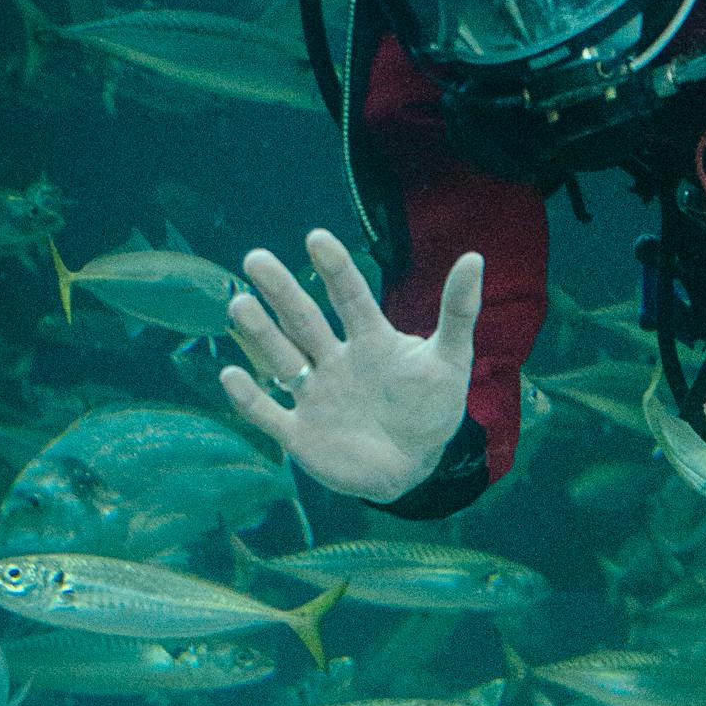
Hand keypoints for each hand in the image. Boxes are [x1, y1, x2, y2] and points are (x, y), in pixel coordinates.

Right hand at [220, 230, 481, 504]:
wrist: (414, 467)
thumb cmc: (430, 409)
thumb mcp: (451, 361)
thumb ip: (458, 312)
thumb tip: (474, 258)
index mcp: (371, 340)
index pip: (350, 297)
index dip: (336, 269)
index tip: (317, 238)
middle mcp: (335, 360)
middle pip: (304, 320)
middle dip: (281, 291)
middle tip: (256, 259)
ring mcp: (315, 395)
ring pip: (281, 358)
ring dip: (261, 334)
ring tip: (239, 305)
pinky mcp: (300, 433)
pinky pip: (269, 413)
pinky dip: (249, 398)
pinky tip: (231, 375)